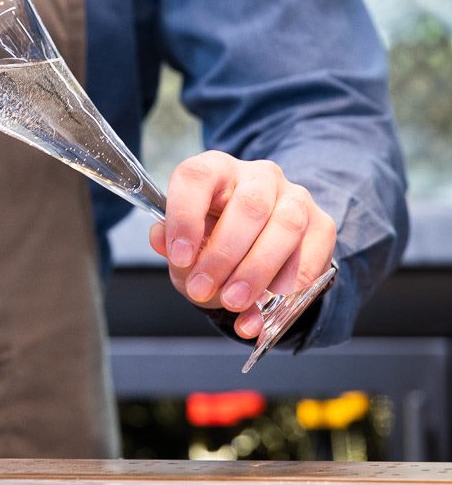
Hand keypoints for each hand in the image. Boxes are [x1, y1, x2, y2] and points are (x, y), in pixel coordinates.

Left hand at [148, 150, 336, 339]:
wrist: (257, 249)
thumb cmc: (213, 239)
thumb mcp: (185, 242)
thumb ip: (172, 242)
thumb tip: (162, 239)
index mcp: (215, 169)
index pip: (198, 178)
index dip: (186, 216)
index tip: (179, 257)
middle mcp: (257, 175)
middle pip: (248, 206)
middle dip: (223, 255)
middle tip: (202, 290)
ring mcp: (294, 197)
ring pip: (285, 227)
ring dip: (257, 271)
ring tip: (234, 303)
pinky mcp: (322, 225)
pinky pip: (309, 257)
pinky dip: (286, 291)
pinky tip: (263, 314)